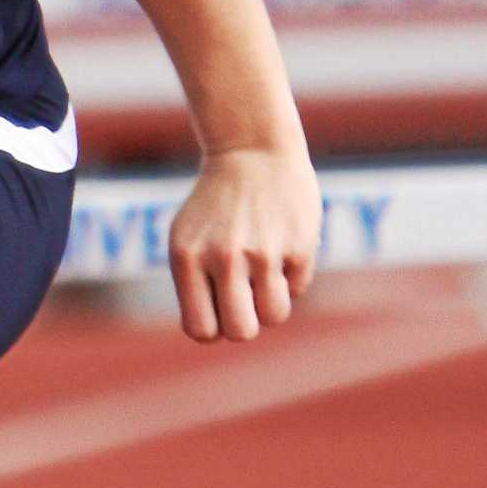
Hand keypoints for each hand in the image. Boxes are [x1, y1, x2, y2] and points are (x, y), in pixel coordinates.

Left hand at [167, 146, 321, 342]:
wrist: (252, 152)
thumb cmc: (214, 207)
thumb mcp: (188, 241)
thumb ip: (194, 287)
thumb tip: (215, 335)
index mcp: (186, 258)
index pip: (200, 329)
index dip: (213, 330)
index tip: (218, 313)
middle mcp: (223, 257)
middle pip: (240, 332)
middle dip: (244, 326)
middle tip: (244, 302)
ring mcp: (264, 251)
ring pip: (274, 316)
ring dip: (270, 304)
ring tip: (262, 276)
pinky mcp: (300, 245)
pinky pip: (298, 288)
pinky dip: (291, 276)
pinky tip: (281, 245)